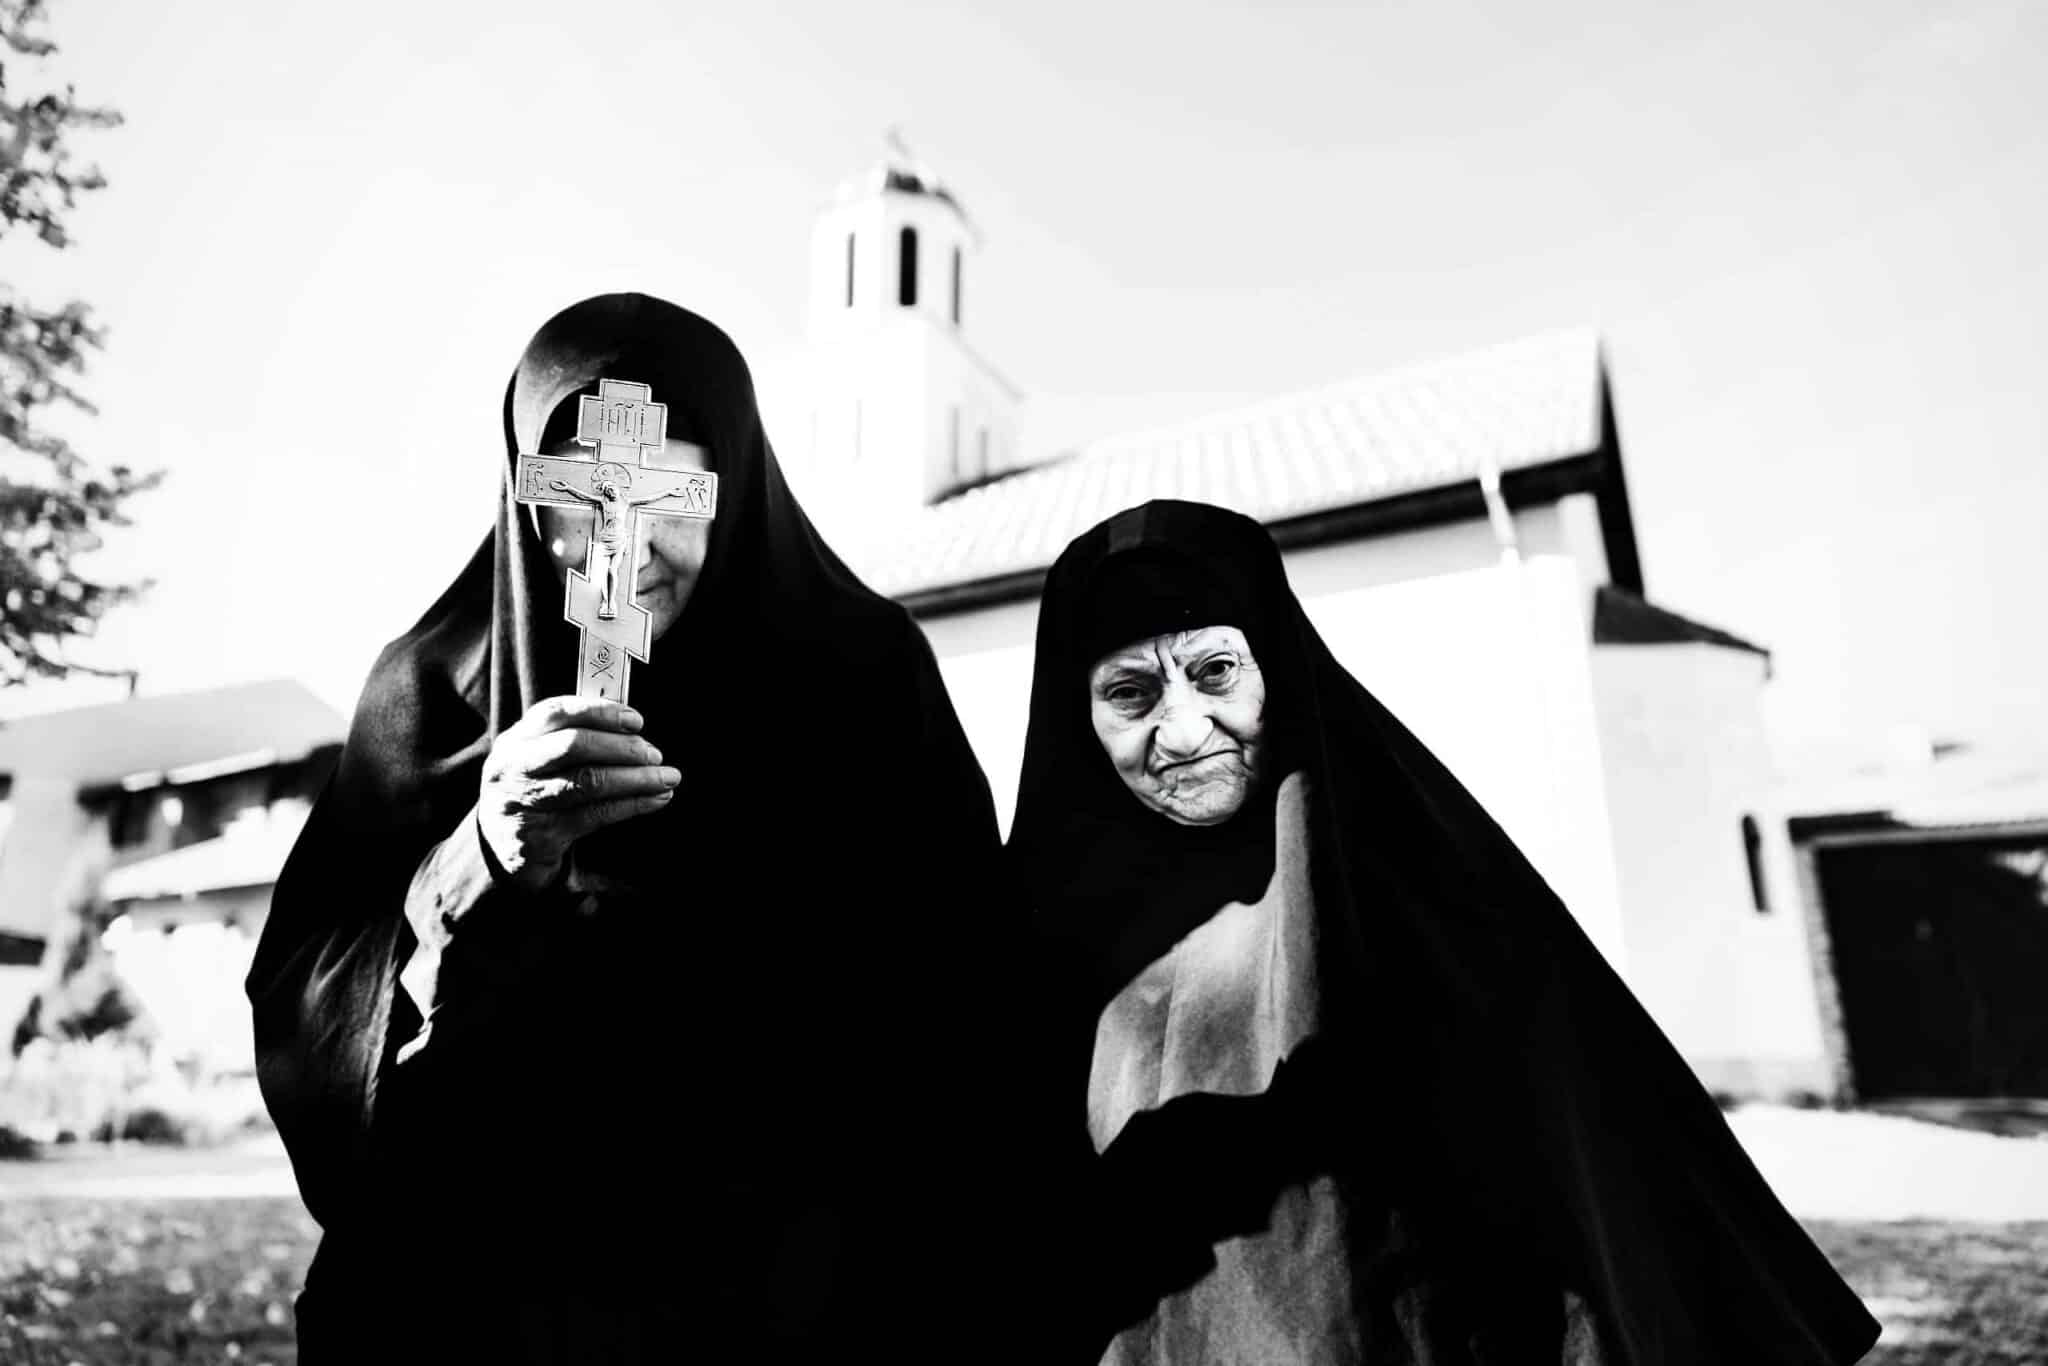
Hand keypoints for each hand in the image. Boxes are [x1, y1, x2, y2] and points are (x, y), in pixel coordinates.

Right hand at [476, 696, 680, 890]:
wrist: (497, 847)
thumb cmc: (533, 789)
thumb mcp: (538, 758)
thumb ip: (573, 738)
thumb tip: (632, 729)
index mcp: (516, 739)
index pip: (555, 712)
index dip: (599, 712)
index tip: (636, 720)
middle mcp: (514, 768)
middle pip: (572, 746)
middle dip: (622, 748)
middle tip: (655, 754)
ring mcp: (525, 803)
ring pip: (587, 783)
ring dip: (636, 779)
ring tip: (667, 778)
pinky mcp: (541, 837)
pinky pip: (594, 816)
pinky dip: (631, 805)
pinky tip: (655, 800)